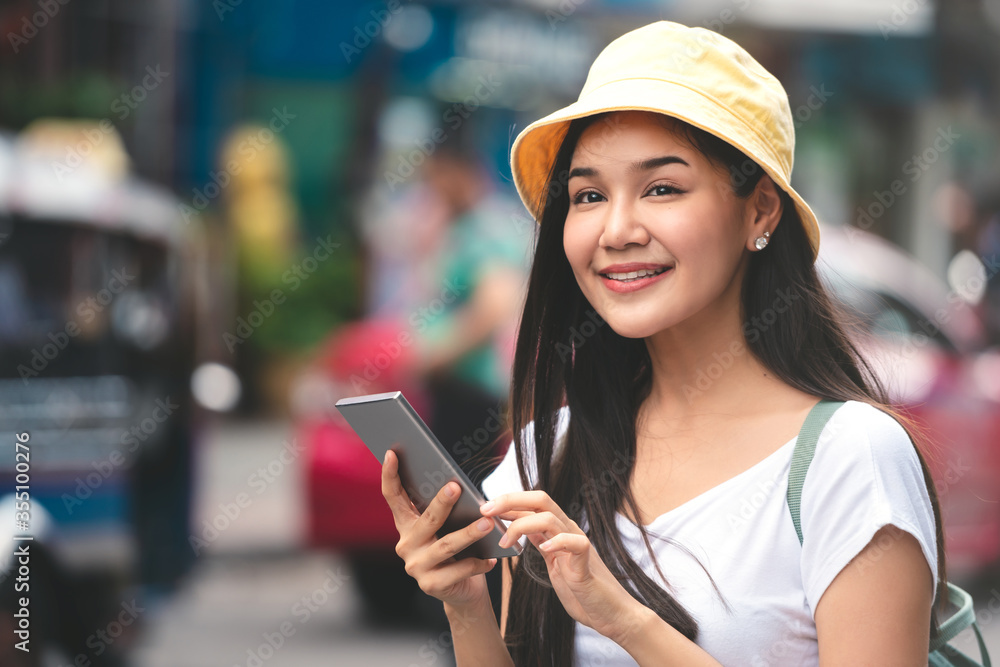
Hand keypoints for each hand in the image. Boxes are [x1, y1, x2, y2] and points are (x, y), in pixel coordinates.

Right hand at [380, 449, 497, 608]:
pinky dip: (477, 563)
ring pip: (446, 545)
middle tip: (456, 487)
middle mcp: (406, 544)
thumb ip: (446, 512)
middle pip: (426, 520)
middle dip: (441, 503)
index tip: (391, 453)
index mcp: (407, 525)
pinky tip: (492, 558)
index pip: (393, 497)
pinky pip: (458, 570)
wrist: (463, 591)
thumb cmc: (458, 552)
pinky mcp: (430, 585)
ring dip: (468, 533)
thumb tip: (458, 486)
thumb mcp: (449, 528)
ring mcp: (416, 566)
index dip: (390, 475)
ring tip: (487, 524)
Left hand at [480, 491, 646, 644]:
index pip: (532, 503)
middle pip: (541, 500)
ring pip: (551, 517)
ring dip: (522, 525)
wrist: (609, 613)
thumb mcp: (551, 561)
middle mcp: (568, 530)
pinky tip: (544, 548)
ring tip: (505, 542)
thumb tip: (514, 526)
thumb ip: (537, 541)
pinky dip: (558, 542)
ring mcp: (578, 544)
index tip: (484, 506)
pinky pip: (575, 543)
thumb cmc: (579, 589)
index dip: (507, 501)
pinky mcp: (587, 563)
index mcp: (558, 530)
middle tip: (486, 510)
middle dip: (510, 500)